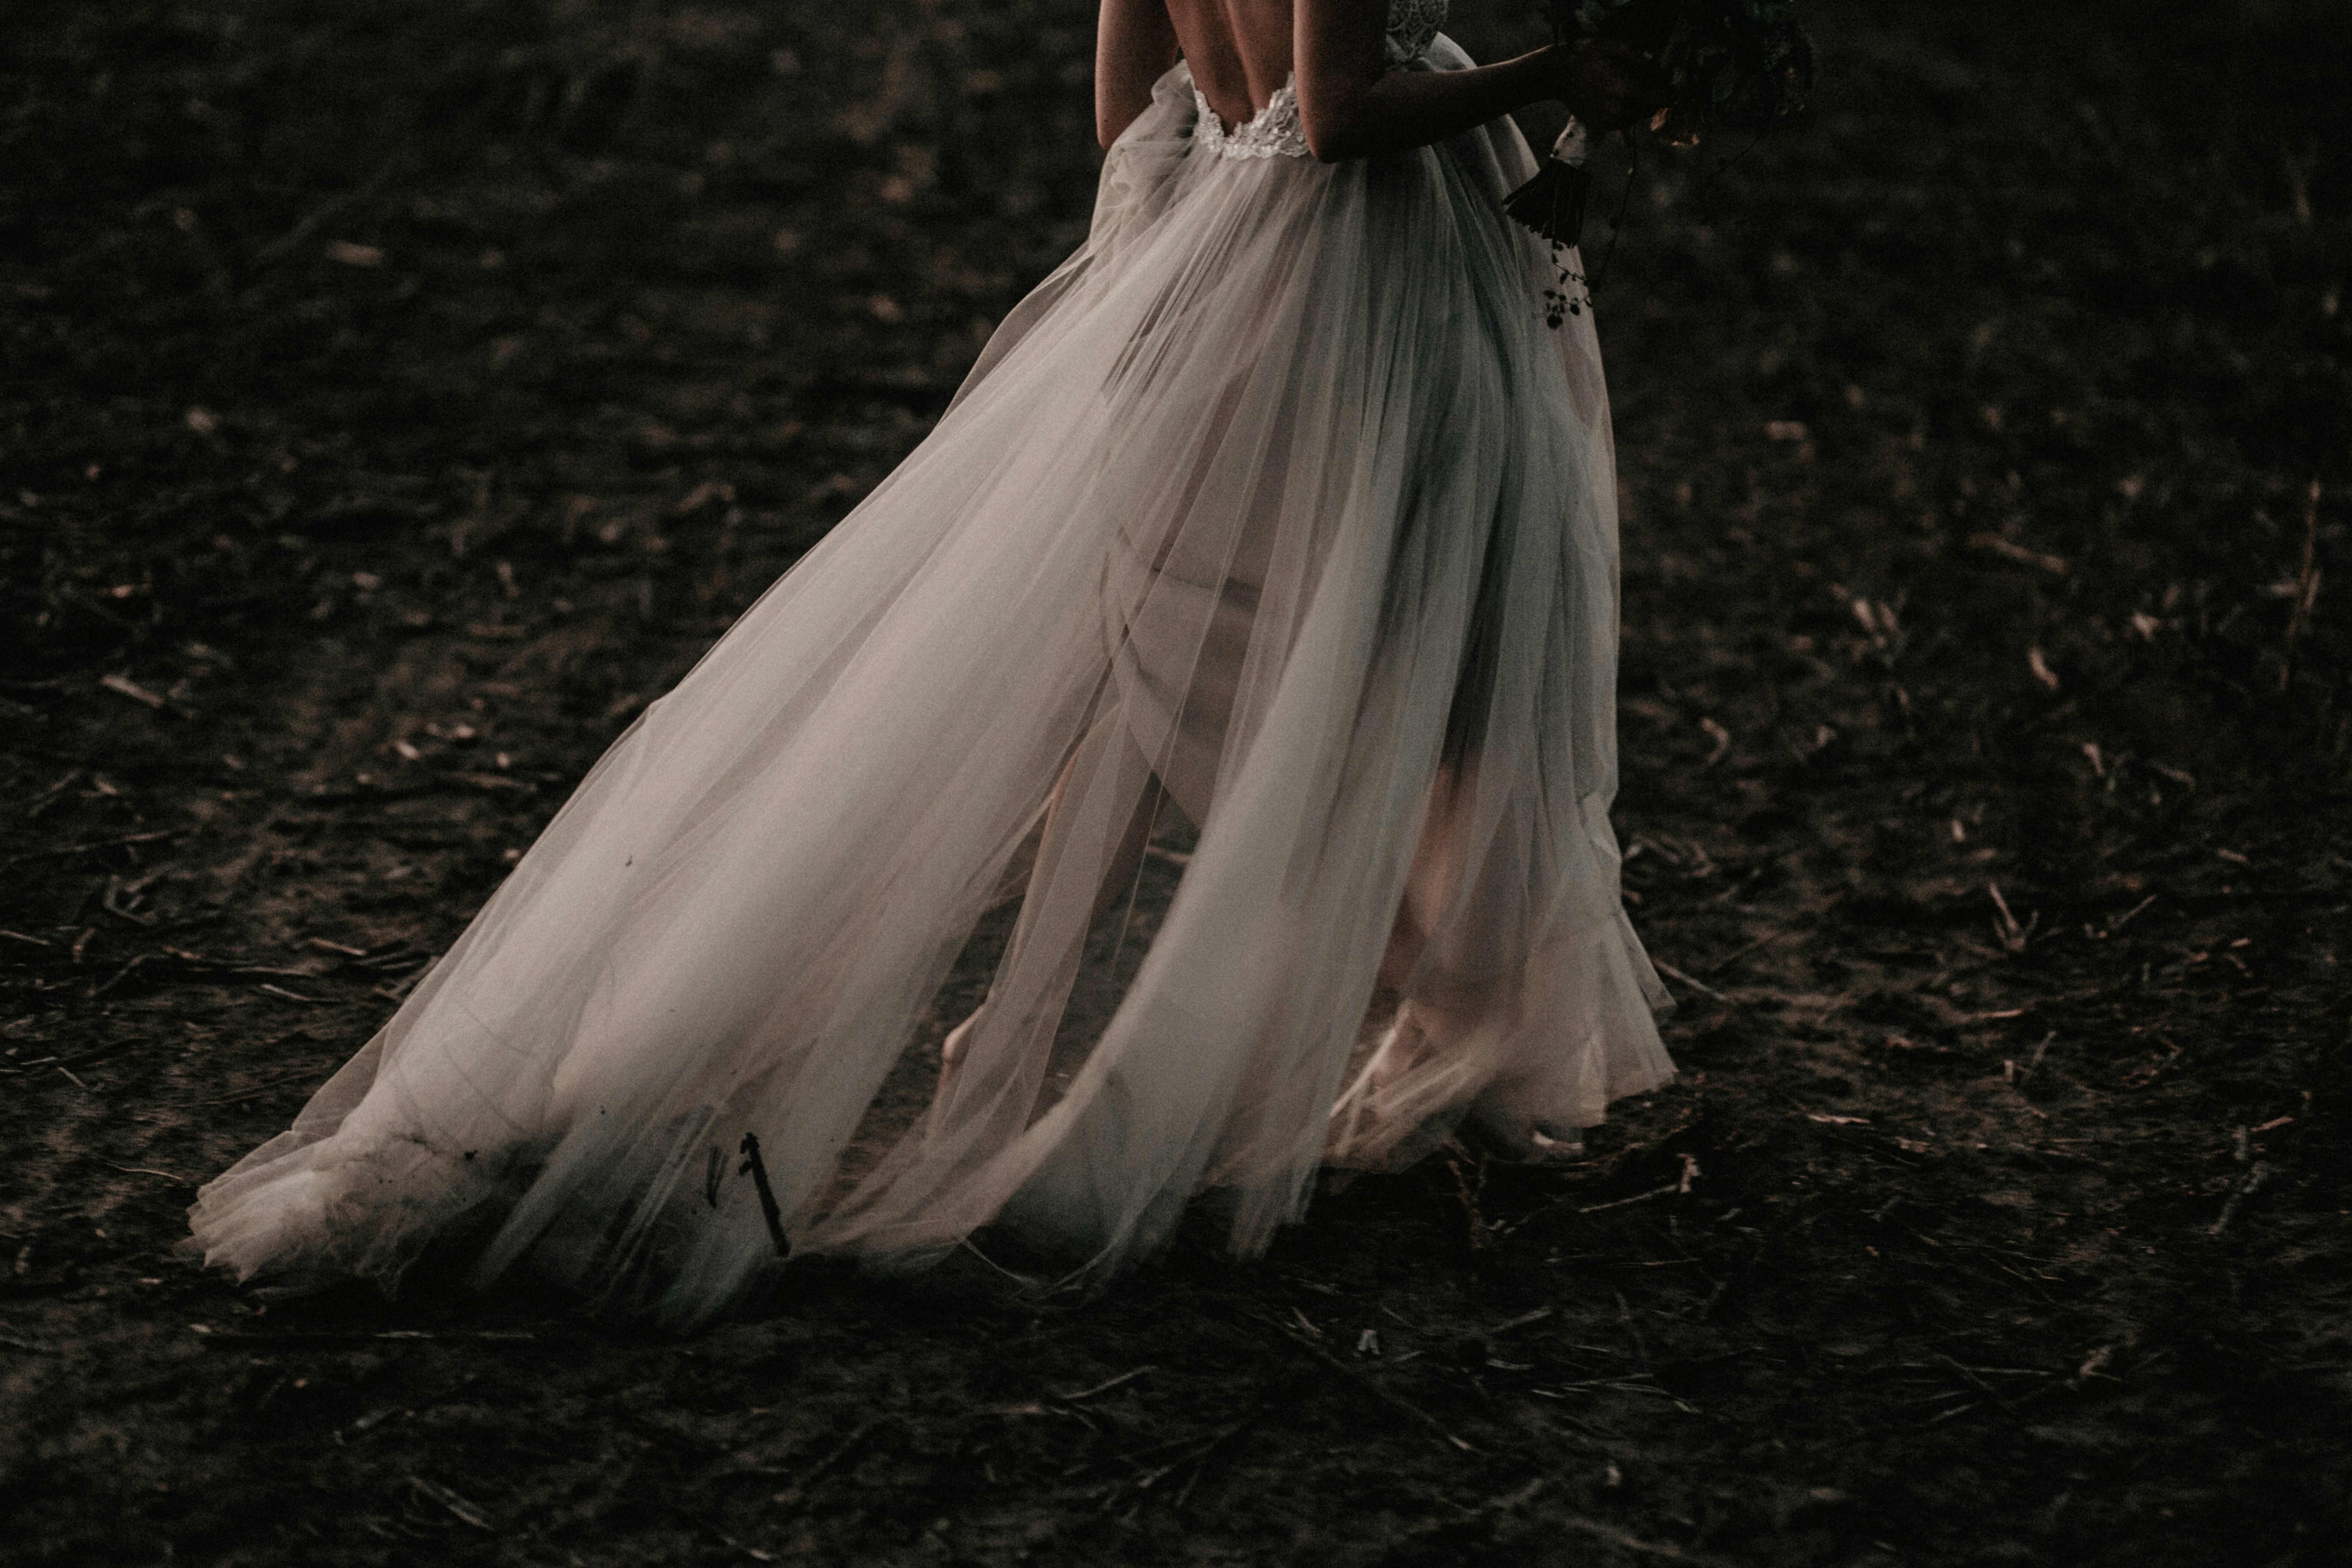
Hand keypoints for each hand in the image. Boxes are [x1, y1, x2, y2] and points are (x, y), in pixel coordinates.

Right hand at [1545, 39, 1668, 133]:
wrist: (1558, 75)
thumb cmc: (1585, 57)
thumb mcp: (1615, 47)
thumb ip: (1641, 58)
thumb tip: (1659, 68)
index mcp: (1626, 91)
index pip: (1659, 99)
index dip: (1670, 94)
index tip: (1674, 89)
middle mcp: (1620, 110)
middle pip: (1649, 109)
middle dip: (1654, 98)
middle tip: (1654, 85)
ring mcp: (1609, 121)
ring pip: (1637, 117)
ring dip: (1640, 106)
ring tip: (1633, 90)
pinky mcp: (1601, 125)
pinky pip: (1623, 121)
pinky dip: (1627, 111)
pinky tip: (1619, 98)